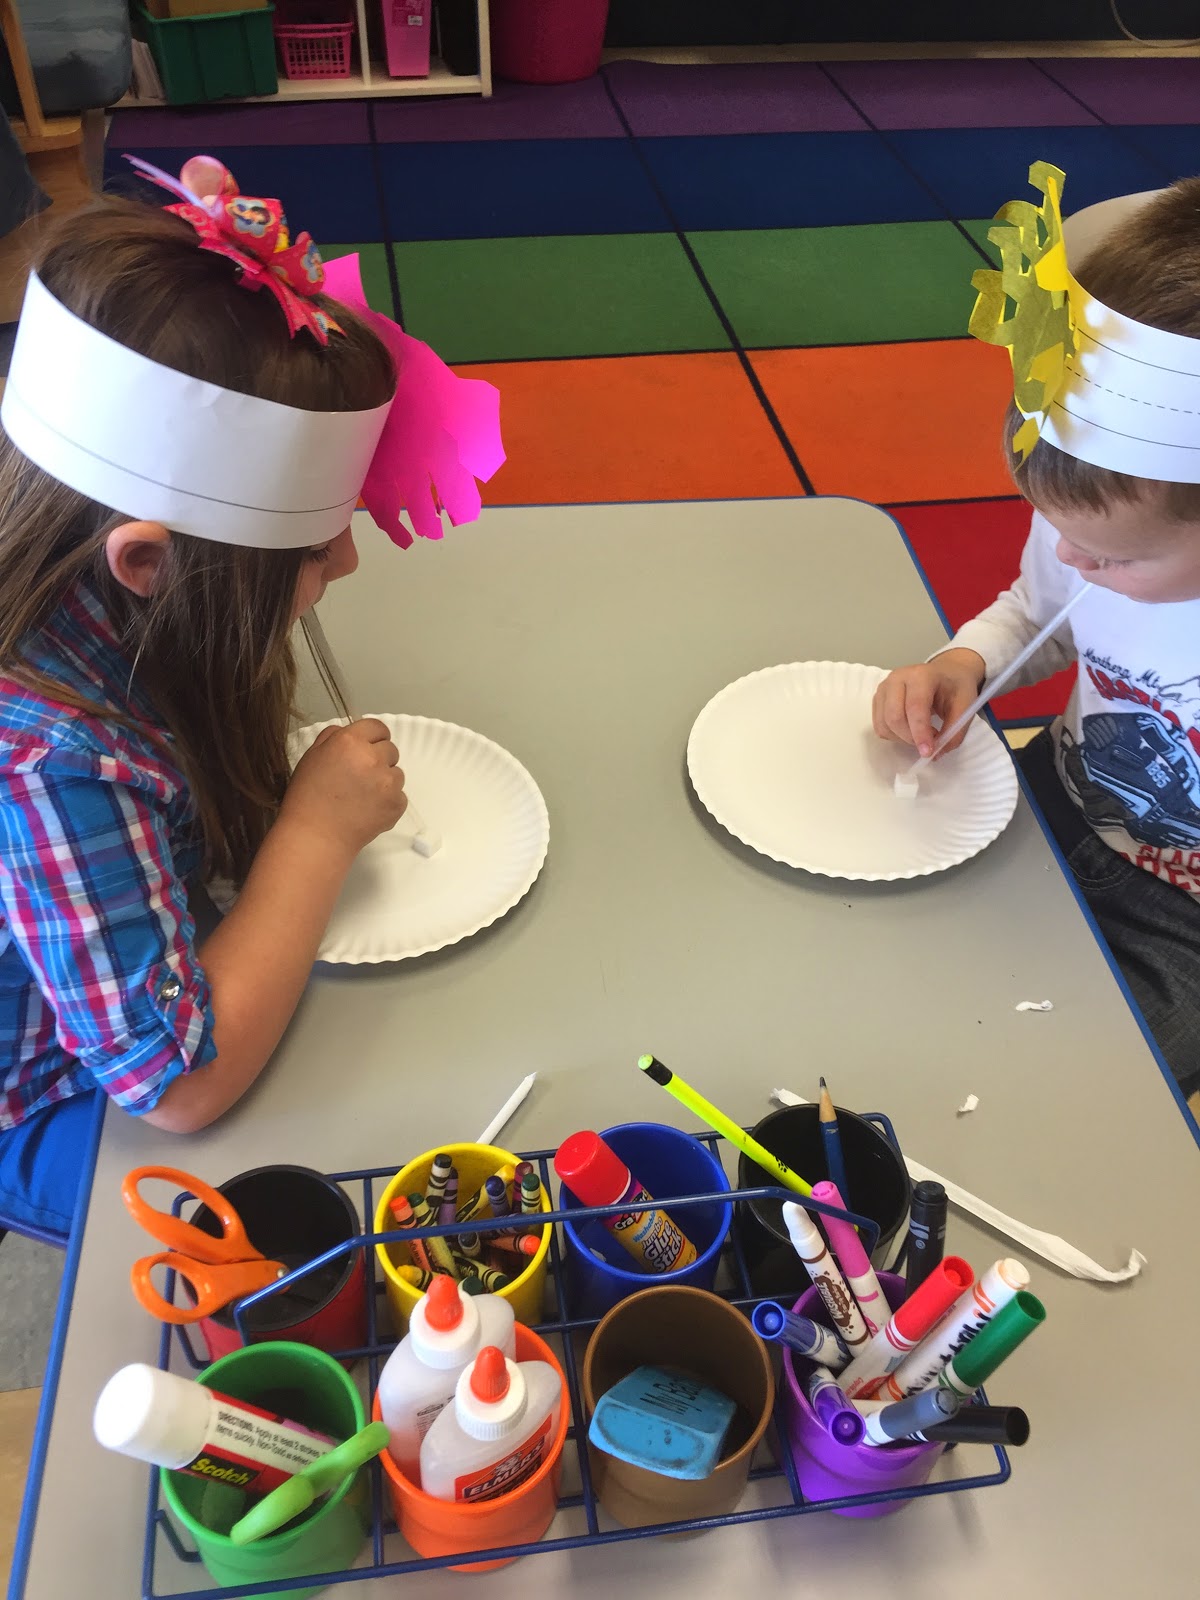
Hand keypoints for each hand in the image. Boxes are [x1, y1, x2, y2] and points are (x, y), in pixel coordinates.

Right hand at [280, 718, 407, 859]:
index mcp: (349, 742)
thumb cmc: (307, 798)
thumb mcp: (311, 758)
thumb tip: (348, 732)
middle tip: (360, 777)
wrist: (316, 837)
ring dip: (385, 780)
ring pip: (397, 773)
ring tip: (362, 796)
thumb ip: (332, 738)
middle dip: (378, 759)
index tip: (367, 748)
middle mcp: (372, 757)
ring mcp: (388, 782)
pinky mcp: (397, 803)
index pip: (377, 727)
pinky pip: (400, 795)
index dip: (372, 737)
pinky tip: (368, 810)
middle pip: (390, 749)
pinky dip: (388, 801)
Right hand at [872, 650, 985, 758]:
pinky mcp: (878, 699)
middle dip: (910, 738)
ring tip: (921, 733)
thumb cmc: (955, 687)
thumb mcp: (965, 706)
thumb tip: (937, 754)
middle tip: (929, 743)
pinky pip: (880, 726)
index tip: (928, 752)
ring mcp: (884, 688)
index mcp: (921, 675)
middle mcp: (897, 678)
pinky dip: (894, 736)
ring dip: (902, 738)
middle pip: (894, 717)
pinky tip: (909, 730)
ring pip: (884, 724)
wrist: (946, 672)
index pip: (915, 706)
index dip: (920, 732)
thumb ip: (954, 732)